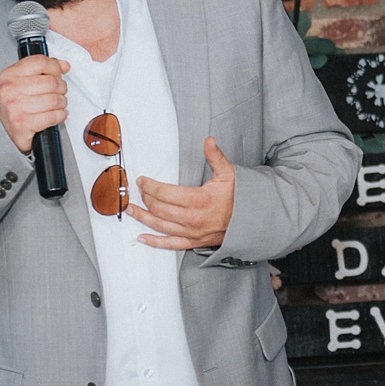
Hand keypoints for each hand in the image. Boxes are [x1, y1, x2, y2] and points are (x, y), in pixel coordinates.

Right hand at [0, 55, 70, 152]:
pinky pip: (53, 116)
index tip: (58, 73)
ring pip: (55, 99)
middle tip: (58, 92)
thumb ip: (43, 69)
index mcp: (9, 75)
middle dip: (61, 88)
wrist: (2, 129)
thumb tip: (63, 65)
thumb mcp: (22, 80)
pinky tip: (55, 114)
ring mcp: (15, 107)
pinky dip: (60, 115)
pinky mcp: (22, 124)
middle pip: (51, 82)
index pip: (40, 62)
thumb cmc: (15, 103)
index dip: (55, 67)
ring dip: (62, 103)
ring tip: (57, 104)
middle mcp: (9, 90)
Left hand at [130, 135, 233, 250]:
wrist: (253, 221)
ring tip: (131, 210)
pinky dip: (154, 242)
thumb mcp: (229, 173)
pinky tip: (142, 238)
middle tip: (137, 191)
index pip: (165, 193)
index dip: (150, 186)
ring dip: (143, 218)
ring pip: (160, 226)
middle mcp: (193, 218)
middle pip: (159, 208)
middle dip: (145, 198)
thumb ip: (216, 157)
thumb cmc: (241, 198)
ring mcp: (192, 232)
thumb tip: (209, 141)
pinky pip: (170, 244)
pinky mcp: (194, 242)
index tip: (143, 181)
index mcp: (199, 199)